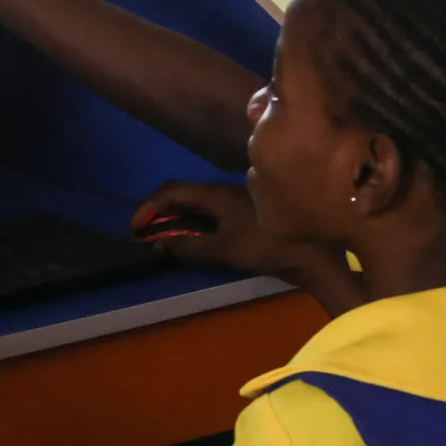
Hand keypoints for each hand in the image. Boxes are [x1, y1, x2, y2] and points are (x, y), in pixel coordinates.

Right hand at [132, 182, 275, 270]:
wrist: (311, 253)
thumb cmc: (267, 247)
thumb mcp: (225, 249)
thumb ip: (190, 245)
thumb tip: (160, 241)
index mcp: (216, 194)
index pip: (171, 191)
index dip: (148, 206)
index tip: (134, 227)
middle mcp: (223, 192)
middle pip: (181, 194)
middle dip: (157, 211)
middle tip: (141, 232)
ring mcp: (234, 201)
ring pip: (194, 202)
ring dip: (172, 216)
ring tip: (158, 234)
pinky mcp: (242, 214)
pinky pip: (206, 211)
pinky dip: (189, 221)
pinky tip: (187, 235)